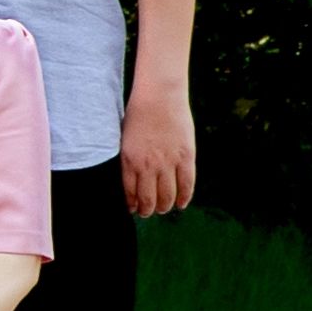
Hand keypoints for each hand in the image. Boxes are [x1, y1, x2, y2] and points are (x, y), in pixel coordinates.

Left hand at [125, 79, 201, 218]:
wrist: (159, 97)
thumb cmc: (138, 114)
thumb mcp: (125, 138)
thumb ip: (130, 158)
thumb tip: (132, 178)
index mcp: (129, 160)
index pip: (130, 192)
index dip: (132, 204)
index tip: (133, 210)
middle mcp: (148, 165)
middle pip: (149, 198)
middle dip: (148, 210)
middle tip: (148, 213)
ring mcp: (168, 162)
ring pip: (168, 195)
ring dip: (165, 206)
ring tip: (163, 209)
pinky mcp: (186, 157)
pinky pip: (187, 184)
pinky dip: (184, 197)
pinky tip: (181, 204)